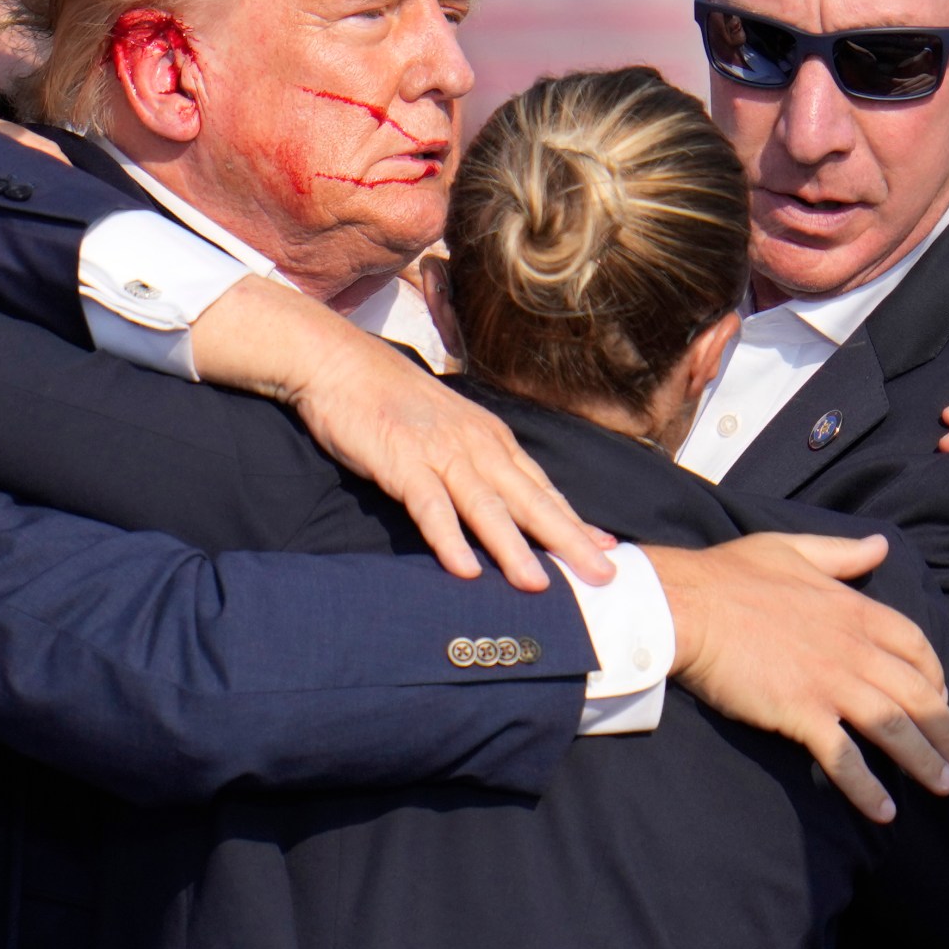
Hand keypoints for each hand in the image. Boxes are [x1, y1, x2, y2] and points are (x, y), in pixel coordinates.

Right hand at [189, 277, 612, 587]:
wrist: (341, 363)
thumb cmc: (392, 401)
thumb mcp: (447, 429)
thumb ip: (475, 464)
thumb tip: (501, 501)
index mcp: (491, 440)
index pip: (542, 488)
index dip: (575, 522)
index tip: (608, 551)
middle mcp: (476, 447)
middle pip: (530, 501)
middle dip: (569, 540)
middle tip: (603, 575)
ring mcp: (440, 453)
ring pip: (487, 508)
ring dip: (514, 548)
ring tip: (539, 584)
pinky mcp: (402, 462)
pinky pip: (430, 506)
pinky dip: (448, 538)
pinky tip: (464, 569)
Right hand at [650, 534, 948, 823]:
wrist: (685, 606)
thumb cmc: (728, 576)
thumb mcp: (790, 549)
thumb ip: (840, 553)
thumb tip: (880, 545)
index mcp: (855, 610)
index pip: (916, 647)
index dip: (936, 676)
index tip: (941, 699)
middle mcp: (854, 649)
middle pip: (918, 695)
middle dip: (945, 730)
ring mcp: (831, 683)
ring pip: (894, 728)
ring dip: (923, 761)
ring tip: (943, 786)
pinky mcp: (801, 713)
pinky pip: (845, 758)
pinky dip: (868, 788)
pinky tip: (883, 812)